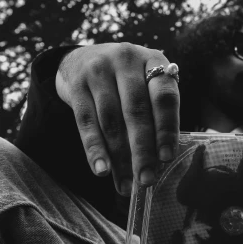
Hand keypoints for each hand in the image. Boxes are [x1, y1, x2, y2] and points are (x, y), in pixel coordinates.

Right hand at [55, 43, 178, 194]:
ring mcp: (98, 70)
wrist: (81, 58)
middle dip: (142, 151)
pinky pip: (86, 122)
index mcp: (153, 60)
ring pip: (111, 121)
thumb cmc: (125, 80)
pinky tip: (102, 170)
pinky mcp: (75, 84)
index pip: (164, 96)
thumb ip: (155, 113)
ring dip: (119, 158)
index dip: (167, 129)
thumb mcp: (145, 82)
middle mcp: (126, 60)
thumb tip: (158, 163)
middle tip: (146, 180)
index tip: (167, 158)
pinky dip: (94, 149)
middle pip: (136, 112)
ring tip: (126, 185)